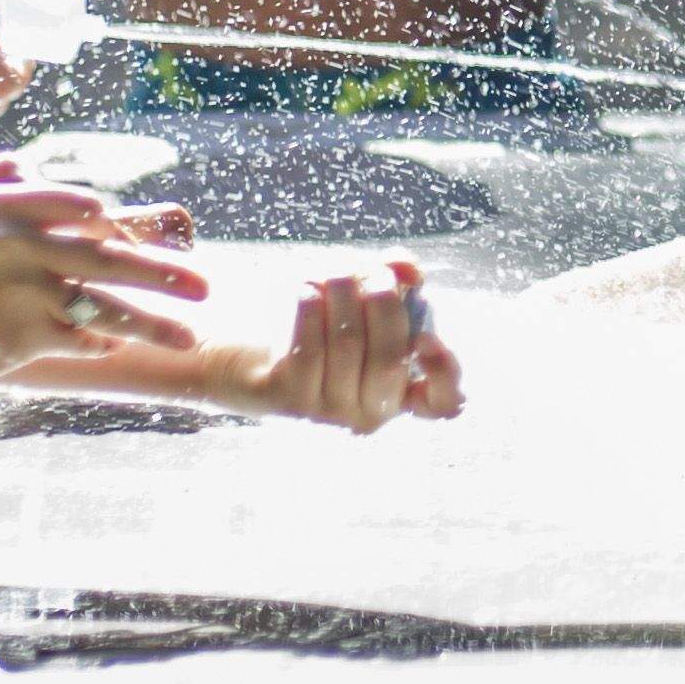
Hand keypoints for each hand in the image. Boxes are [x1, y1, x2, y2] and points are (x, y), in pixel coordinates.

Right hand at [0, 181, 203, 390]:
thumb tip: (28, 161)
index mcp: (6, 207)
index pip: (79, 206)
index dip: (116, 223)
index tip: (151, 234)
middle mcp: (18, 245)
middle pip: (109, 257)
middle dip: (164, 275)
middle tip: (207, 286)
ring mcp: (23, 292)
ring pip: (105, 306)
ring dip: (154, 325)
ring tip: (190, 337)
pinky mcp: (22, 336)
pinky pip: (80, 337)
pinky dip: (101, 342)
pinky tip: (114, 345)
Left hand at [236, 257, 460, 430]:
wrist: (239, 355)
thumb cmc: (312, 327)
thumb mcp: (359, 301)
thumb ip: (393, 279)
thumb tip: (410, 270)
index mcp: (398, 393)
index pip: (442, 402)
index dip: (445, 373)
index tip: (428, 338)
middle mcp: (367, 413)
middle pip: (390, 357)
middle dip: (383, 301)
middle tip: (370, 270)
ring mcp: (327, 412)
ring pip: (348, 345)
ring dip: (342, 294)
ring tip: (331, 270)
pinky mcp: (288, 401)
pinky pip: (309, 349)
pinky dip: (311, 308)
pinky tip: (305, 286)